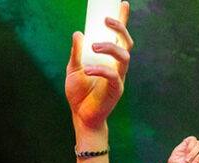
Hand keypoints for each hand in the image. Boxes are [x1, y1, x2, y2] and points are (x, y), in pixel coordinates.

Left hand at [64, 2, 131, 131]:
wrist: (80, 116)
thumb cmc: (79, 93)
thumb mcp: (72, 68)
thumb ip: (76, 52)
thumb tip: (78, 33)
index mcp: (108, 58)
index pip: (117, 36)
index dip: (122, 19)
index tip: (123, 3)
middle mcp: (117, 65)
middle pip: (126, 42)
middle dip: (119, 28)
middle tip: (106, 20)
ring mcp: (119, 77)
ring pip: (124, 56)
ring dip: (109, 47)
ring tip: (94, 46)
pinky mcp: (116, 90)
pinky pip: (113, 76)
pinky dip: (100, 70)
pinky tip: (87, 70)